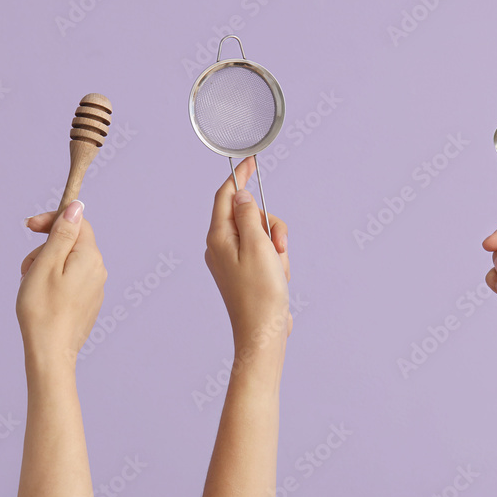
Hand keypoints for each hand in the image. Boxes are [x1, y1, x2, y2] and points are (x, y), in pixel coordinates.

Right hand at [18, 201, 106, 369]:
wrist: (50, 353)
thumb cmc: (43, 308)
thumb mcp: (47, 263)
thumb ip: (62, 233)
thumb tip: (76, 208)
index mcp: (90, 257)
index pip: (76, 223)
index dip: (52, 220)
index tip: (28, 226)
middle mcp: (98, 270)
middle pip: (69, 243)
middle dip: (44, 249)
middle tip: (26, 268)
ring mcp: (95, 288)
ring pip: (67, 263)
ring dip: (45, 266)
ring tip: (30, 285)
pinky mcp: (88, 302)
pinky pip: (69, 281)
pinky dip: (52, 282)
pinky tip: (40, 298)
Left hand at [205, 157, 290, 352]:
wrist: (264, 334)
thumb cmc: (261, 294)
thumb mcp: (257, 246)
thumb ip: (248, 216)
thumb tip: (240, 194)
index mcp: (218, 237)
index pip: (225, 196)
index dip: (239, 176)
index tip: (252, 161)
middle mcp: (221, 246)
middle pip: (249, 215)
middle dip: (270, 226)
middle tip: (278, 246)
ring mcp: (233, 260)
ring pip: (261, 234)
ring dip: (276, 247)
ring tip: (278, 269)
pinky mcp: (246, 272)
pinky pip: (265, 253)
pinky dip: (276, 261)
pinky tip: (278, 279)